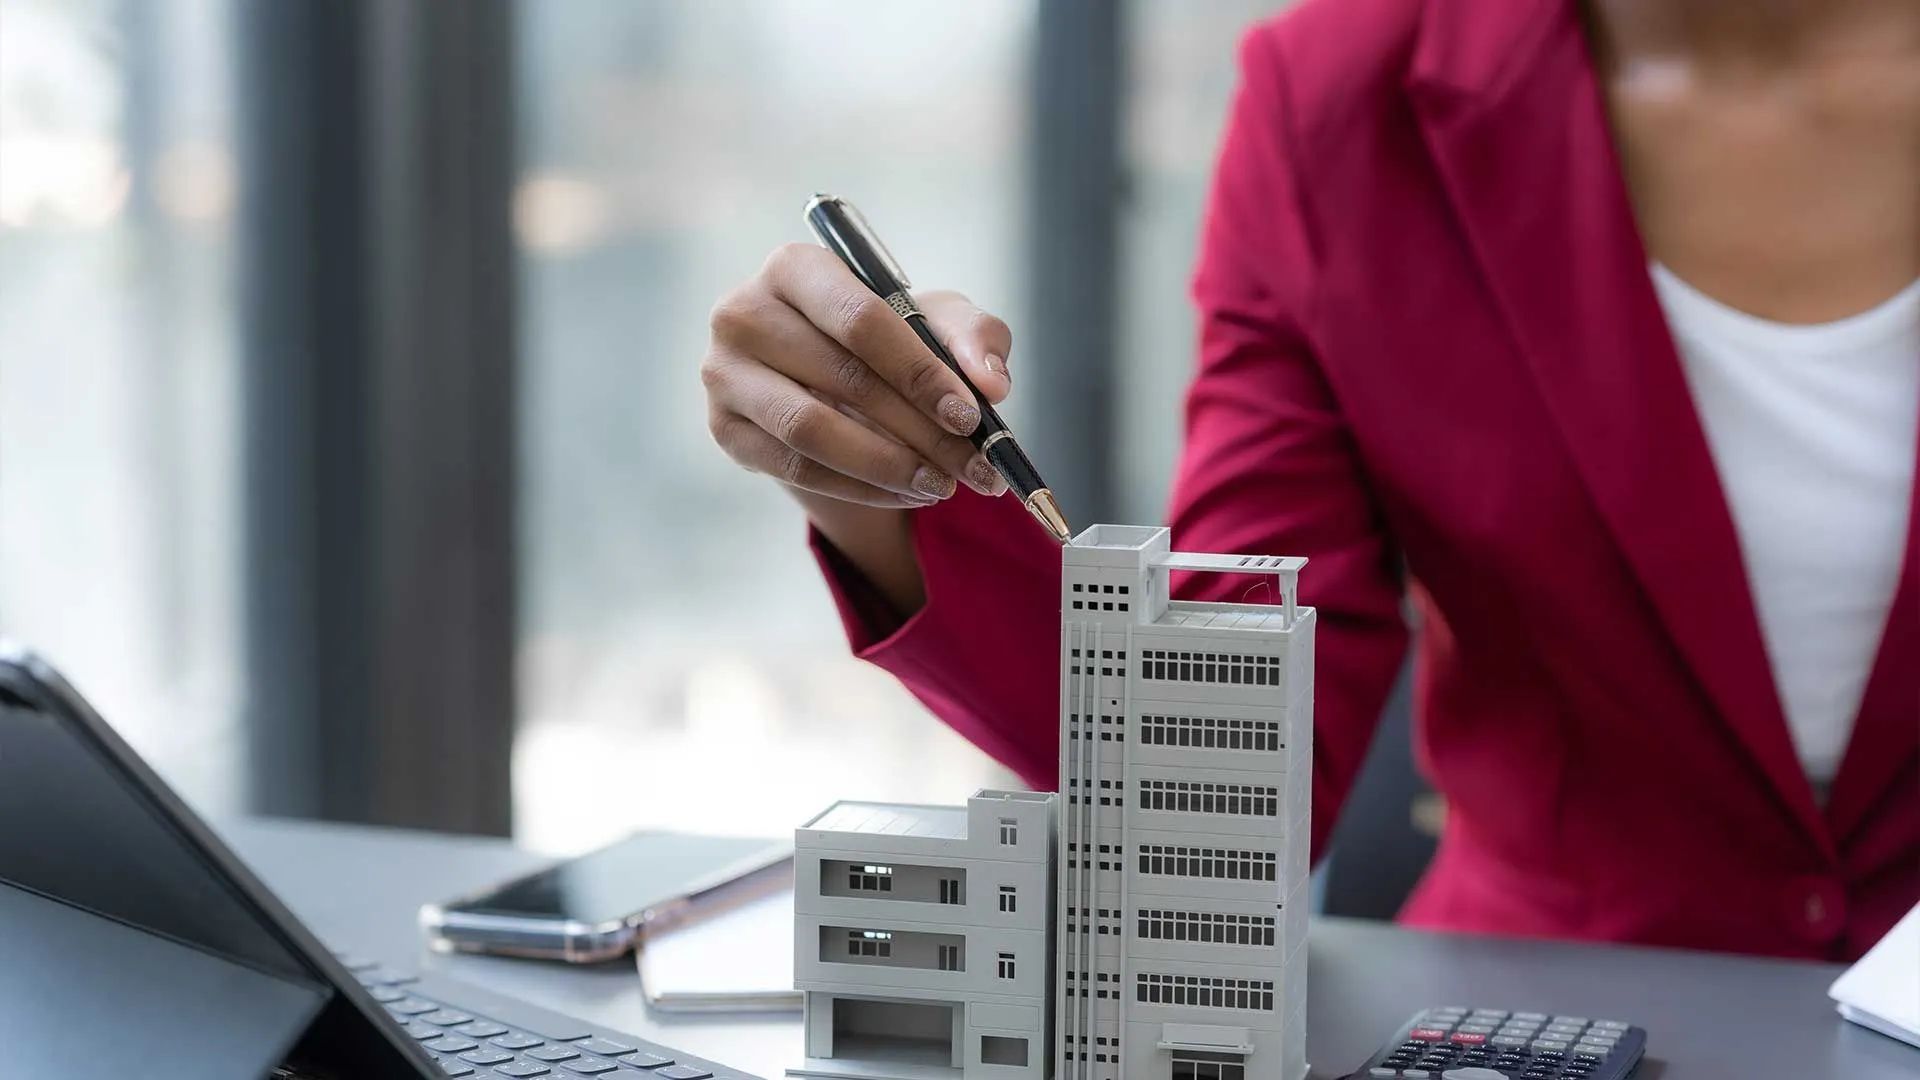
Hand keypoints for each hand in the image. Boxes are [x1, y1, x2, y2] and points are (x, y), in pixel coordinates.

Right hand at [703, 243, 1012, 507]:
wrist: (827, 377)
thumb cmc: (886, 337)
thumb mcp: (937, 322)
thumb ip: (974, 338)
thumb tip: (991, 383)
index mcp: (794, 267)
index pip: (861, 320)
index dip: (919, 371)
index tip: (969, 415)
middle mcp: (743, 313)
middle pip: (842, 379)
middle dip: (919, 431)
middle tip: (973, 466)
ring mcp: (725, 374)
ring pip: (812, 432)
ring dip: (888, 466)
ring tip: (943, 485)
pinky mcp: (724, 429)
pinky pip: (797, 469)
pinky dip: (862, 488)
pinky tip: (907, 493)